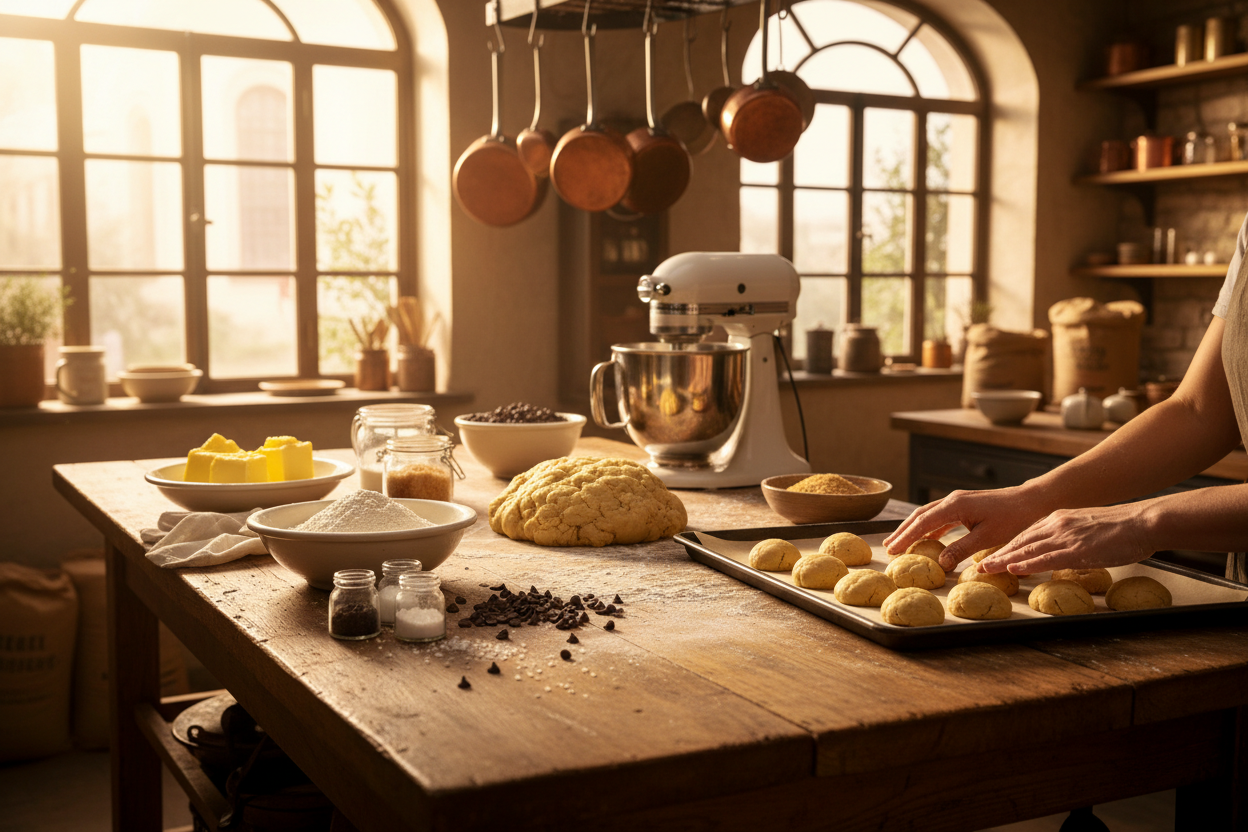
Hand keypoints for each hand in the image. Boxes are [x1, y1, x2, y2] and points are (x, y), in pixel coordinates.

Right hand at [883, 486, 1049, 570]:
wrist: (1031, 501)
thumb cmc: (1013, 519)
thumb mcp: (987, 538)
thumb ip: (961, 549)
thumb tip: (940, 563)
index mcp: (955, 506)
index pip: (923, 523)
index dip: (906, 537)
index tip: (892, 550)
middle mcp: (952, 500)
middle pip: (919, 516)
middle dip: (902, 532)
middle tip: (888, 547)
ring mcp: (958, 501)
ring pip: (927, 514)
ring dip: (912, 528)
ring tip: (899, 542)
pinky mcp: (964, 505)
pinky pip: (939, 516)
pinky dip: (928, 527)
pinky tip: (926, 538)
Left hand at [978, 503, 1153, 574]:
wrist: (1143, 521)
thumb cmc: (1122, 528)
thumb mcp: (1086, 527)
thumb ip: (1070, 536)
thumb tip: (1060, 551)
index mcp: (1059, 518)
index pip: (1027, 534)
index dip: (1009, 546)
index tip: (994, 555)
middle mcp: (1057, 524)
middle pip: (1021, 541)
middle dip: (999, 554)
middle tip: (980, 565)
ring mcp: (1066, 537)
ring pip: (1028, 550)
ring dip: (1004, 560)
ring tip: (986, 569)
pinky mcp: (1077, 549)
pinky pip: (1047, 558)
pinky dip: (1028, 564)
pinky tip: (1013, 569)